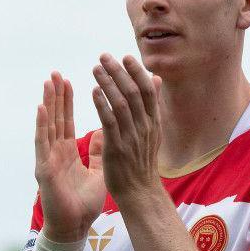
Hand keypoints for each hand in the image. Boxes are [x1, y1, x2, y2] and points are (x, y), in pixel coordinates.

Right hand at [34, 71, 106, 242]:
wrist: (74, 228)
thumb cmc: (83, 204)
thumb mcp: (97, 172)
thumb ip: (98, 151)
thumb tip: (103, 131)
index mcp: (66, 152)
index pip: (66, 121)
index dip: (67, 102)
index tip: (68, 80)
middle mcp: (54, 152)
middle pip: (55, 118)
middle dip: (56, 96)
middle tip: (56, 73)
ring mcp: (47, 159)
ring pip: (47, 126)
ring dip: (48, 104)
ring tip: (49, 83)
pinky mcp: (44, 169)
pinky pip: (42, 143)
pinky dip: (41, 125)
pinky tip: (41, 109)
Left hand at [91, 54, 162, 199]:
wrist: (140, 193)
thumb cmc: (142, 162)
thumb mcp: (152, 131)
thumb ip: (152, 105)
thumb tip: (155, 79)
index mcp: (153, 122)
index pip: (147, 90)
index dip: (136, 72)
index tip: (125, 57)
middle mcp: (145, 127)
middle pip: (133, 92)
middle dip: (118, 72)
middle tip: (104, 56)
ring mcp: (131, 137)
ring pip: (120, 103)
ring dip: (107, 83)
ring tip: (96, 68)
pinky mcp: (117, 147)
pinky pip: (110, 121)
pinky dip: (102, 104)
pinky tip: (94, 91)